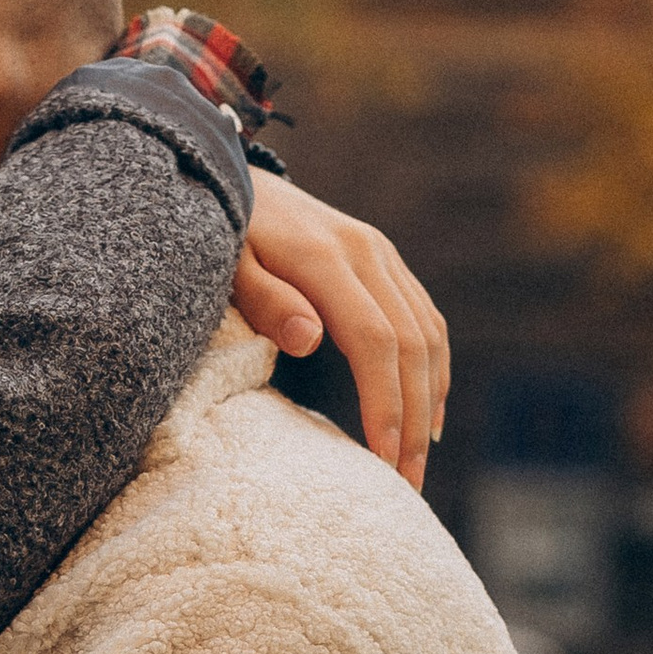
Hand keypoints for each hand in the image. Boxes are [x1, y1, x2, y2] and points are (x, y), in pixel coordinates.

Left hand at [227, 175, 448, 491]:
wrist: (229, 171)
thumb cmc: (219, 231)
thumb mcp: (224, 263)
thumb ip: (264, 301)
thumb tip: (311, 341)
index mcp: (327, 258)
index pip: (375, 342)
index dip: (385, 403)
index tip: (382, 457)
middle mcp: (367, 252)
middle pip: (412, 345)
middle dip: (413, 418)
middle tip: (406, 481)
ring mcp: (381, 253)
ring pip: (428, 332)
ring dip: (431, 399)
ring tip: (418, 459)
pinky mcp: (384, 259)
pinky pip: (424, 316)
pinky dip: (433, 367)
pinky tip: (427, 409)